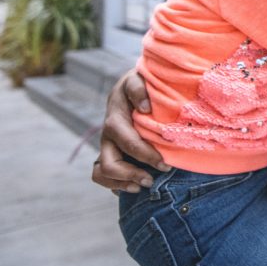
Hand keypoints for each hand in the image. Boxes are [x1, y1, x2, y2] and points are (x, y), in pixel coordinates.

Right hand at [90, 70, 168, 192]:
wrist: (137, 84)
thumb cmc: (143, 82)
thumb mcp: (138, 78)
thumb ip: (138, 88)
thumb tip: (144, 107)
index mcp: (116, 118)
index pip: (127, 142)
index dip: (145, 155)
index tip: (165, 163)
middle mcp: (109, 134)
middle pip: (109, 163)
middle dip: (131, 174)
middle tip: (154, 178)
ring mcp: (108, 146)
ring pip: (102, 172)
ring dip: (122, 182)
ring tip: (145, 185)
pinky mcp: (111, 153)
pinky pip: (102, 176)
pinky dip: (116, 185)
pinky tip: (134, 187)